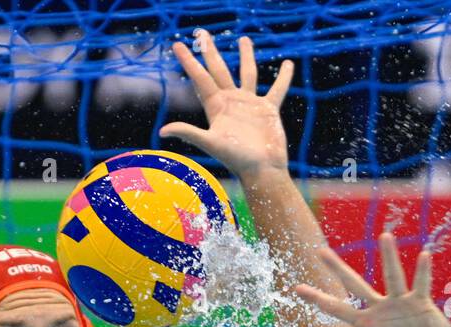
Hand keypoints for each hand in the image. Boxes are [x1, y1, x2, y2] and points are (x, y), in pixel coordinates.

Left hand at [160, 30, 291, 177]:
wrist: (261, 170)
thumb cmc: (236, 159)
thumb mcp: (211, 143)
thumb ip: (189, 133)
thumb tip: (163, 131)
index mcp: (216, 107)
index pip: (199, 78)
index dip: (188, 62)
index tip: (177, 45)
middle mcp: (231, 102)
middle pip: (218, 70)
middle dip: (210, 52)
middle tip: (202, 34)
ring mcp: (249, 104)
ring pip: (247, 73)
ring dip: (245, 56)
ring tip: (244, 39)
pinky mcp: (268, 109)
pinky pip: (277, 89)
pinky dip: (283, 77)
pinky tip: (288, 64)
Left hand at [296, 233, 450, 326]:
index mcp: (365, 323)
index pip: (336, 308)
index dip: (318, 299)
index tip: (297, 288)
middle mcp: (378, 307)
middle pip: (354, 285)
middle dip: (337, 269)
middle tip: (320, 251)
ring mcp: (400, 302)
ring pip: (393, 276)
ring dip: (389, 257)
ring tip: (385, 236)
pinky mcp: (420, 303)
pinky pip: (420, 285)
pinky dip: (422, 272)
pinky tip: (424, 255)